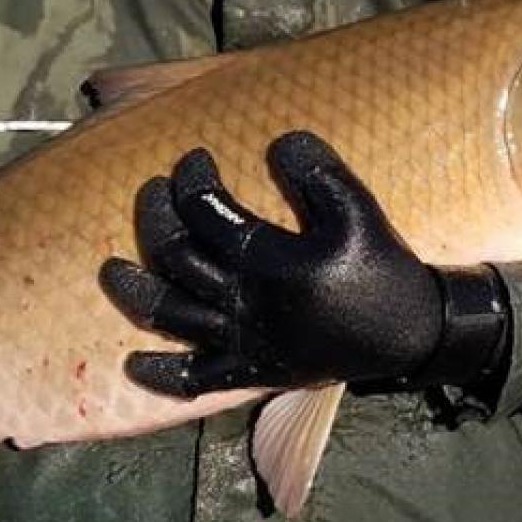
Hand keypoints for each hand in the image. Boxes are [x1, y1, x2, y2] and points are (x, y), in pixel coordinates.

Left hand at [101, 131, 513, 397]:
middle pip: (177, 256)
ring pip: (170, 315)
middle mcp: (244, 302)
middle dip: (156, 217)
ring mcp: (243, 340)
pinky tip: (133, 364)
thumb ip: (319, 174)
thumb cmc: (384, 270)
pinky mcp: (252, 370)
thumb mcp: (361, 210)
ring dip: (134, 290)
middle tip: (152, 190)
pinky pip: (194, 380)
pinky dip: (161, 374)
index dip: (191, 180)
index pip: (208, 212)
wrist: (410, 335)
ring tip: (110, 270)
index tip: (193, 158)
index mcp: (268, 261)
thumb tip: (279, 141)